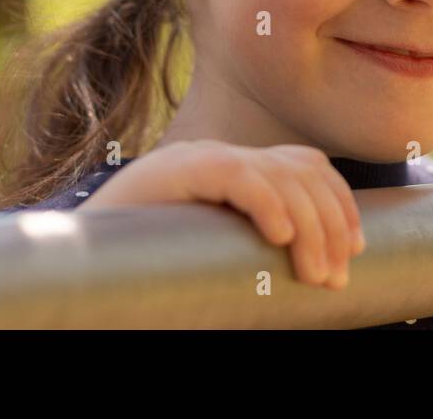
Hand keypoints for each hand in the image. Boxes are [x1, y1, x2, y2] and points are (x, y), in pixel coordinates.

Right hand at [81, 139, 365, 289]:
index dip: (339, 201)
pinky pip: (233, 175)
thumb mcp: (218, 252)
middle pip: (300, 170)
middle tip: (335, 276)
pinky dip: (266, 201)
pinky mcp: (171, 171)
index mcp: (233, 170)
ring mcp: (195, 159)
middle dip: (330, 223)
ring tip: (315, 273)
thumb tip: (316, 268)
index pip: (305, 163)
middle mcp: (218, 156)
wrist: (76, 263)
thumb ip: (253, 245)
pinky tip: (280, 236)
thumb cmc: (150, 266)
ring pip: (278, 175)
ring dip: (309, 226)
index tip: (356, 249)